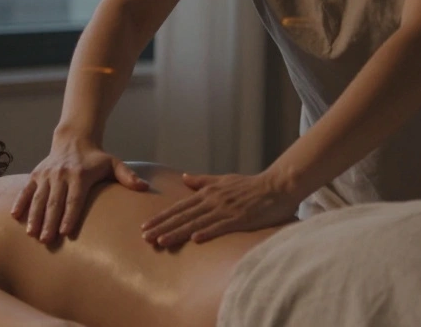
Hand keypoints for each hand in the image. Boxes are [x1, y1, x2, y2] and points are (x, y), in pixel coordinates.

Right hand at [10, 134, 148, 243]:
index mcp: (80, 175)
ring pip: (39, 198)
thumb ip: (128, 176)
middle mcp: (61, 175)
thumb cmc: (96, 158)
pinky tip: (15, 217)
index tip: (65, 231)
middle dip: (50, 221)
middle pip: (55, 202)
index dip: (69, 215)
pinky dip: (20, 202)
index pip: (74, 199)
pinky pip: (26, 190)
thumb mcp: (113, 163)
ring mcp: (47, 175)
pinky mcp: (36, 174)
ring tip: (32, 234)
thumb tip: (144, 188)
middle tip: (47, 240)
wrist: (73, 139)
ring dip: (35, 216)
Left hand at [140, 171, 298, 247]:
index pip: (179, 207)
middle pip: (183, 216)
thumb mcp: (223, 180)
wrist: (276, 186)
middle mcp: (213, 200)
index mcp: (208, 192)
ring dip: (177, 232)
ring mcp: (226, 209)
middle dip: (162, 227)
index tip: (145, 226)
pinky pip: (221, 226)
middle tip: (144, 237)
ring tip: (161, 242)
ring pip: (197, 223)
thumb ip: (202, 181)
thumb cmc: (250, 185)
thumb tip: (184, 178)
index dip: (162, 217)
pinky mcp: (240, 218)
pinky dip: (207, 232)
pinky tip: (194, 240)